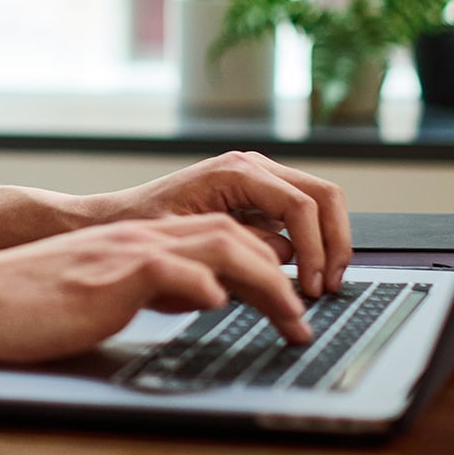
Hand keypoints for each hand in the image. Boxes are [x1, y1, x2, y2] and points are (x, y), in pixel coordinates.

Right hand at [0, 213, 312, 362]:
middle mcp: (137, 240)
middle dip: (282, 272)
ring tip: (292, 320)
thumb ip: (145, 291)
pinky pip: (164, 268)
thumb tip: (195, 300)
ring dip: (265, 282)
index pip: (219, 237)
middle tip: (307, 318)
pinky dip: (199, 283)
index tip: (292, 304)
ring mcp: (122, 253)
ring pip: (214, 245)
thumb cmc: (26, 308)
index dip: (265, 265)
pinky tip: (219, 302)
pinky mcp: (105, 275)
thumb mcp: (99, 297)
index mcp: (137, 244)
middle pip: (232, 234)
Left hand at [87, 151, 351, 296]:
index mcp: (235, 172)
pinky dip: (313, 242)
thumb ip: (239, 246)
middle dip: (334, 242)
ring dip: (329, 243)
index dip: (315, 249)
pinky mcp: (260, 196)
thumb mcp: (189, 242)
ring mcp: (259, 178)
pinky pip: (303, 213)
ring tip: (321, 284)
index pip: (300, 205)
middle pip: (323, 195)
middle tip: (331, 286)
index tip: (313, 287)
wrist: (119, 219)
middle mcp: (252, 167)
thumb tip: (285, 257)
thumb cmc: (144, 227)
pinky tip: (304, 275)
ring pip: (320, 201)